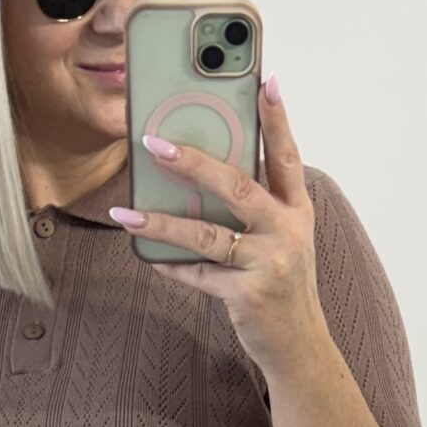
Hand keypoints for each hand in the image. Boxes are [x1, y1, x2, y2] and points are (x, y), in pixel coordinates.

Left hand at [108, 74, 325, 375]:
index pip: (286, 156)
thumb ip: (256, 207)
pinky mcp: (248, 295)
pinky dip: (171, 266)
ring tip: (125, 214)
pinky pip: (199, 274)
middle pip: (238, 187)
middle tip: (155, 143)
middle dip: (195, 162)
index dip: (276, 119)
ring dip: (161, 223)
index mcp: (297, 211)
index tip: (265, 80)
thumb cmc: (282, 285)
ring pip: (207, 234)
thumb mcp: (282, 240)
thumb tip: (200, 173)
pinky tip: (147, 256)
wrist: (301, 347)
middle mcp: (287, 232)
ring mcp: (269, 264)